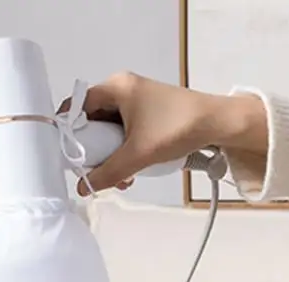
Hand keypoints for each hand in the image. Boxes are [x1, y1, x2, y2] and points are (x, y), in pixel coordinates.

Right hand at [59, 73, 267, 195]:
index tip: (72, 155)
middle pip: (94, 120)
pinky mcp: (151, 113)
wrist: (217, 124)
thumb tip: (84, 187)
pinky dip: (127, 151)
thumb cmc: (177, 128)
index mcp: (116, 87)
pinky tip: (134, 170)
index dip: (71, 131)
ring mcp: (139, 100)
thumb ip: (107, 173)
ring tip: (121, 176)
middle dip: (95, 149)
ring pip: (112, 129)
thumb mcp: (137, 155)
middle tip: (98, 170)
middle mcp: (124, 88)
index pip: (78, 106)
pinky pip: (127, 132)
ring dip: (112, 155)